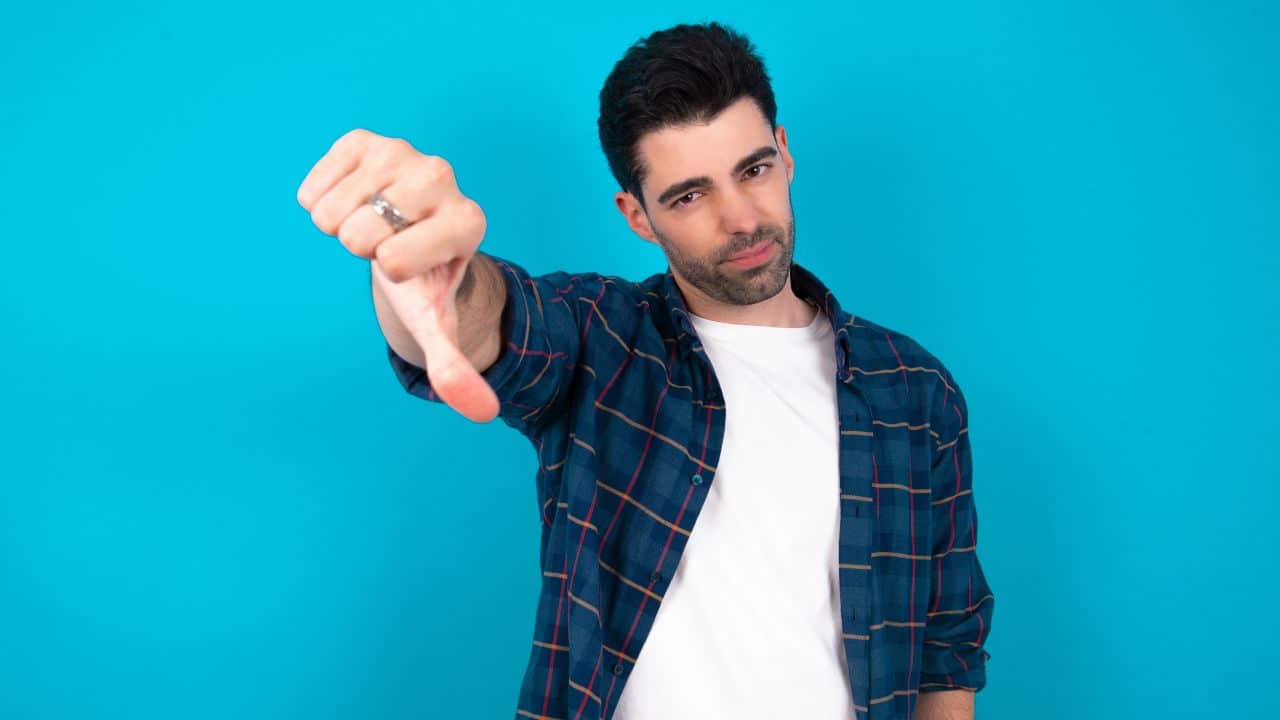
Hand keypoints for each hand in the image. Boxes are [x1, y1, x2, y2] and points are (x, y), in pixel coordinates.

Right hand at [297, 128, 499, 421]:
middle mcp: (442, 177)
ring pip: (332, 210)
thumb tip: (484, 414)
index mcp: (468, 222)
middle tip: (387, 243)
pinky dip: (319, 201)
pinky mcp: (365, 139)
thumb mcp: (435, 321)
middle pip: (358, 233)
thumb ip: (456, 367)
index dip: (392, 272)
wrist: (408, 230)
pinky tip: (351, 200)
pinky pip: (315, 185)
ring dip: (339, 225)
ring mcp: (403, 151)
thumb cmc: (423, 277)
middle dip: (361, 248)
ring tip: (371, 222)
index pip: (394, 261)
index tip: (413, 265)